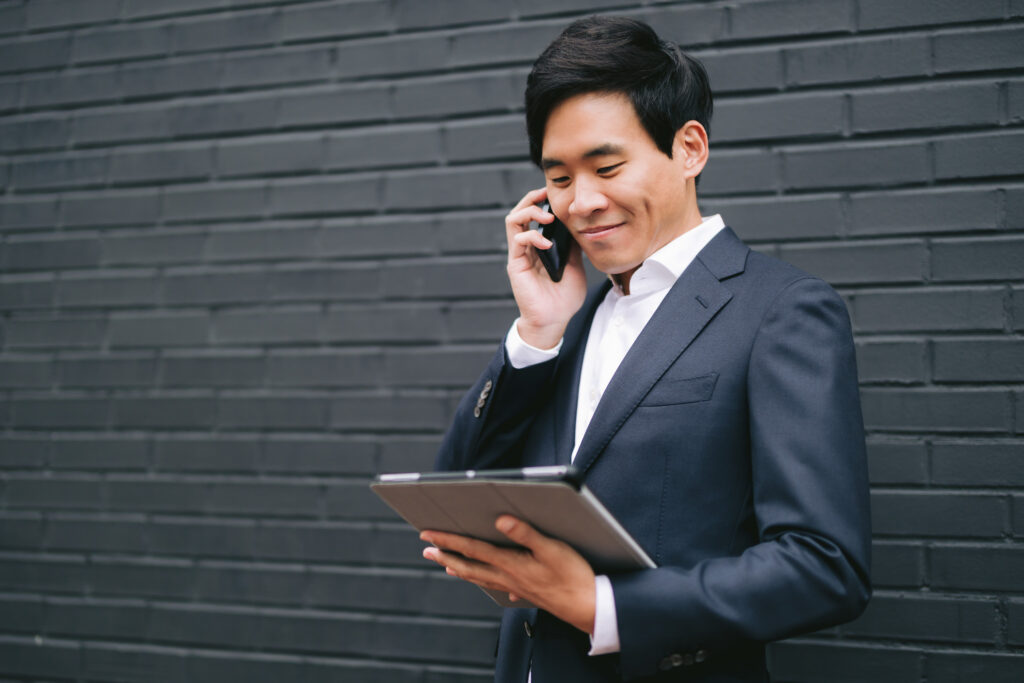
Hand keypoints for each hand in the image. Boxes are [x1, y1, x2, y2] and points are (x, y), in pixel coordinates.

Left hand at [421, 515, 595, 633]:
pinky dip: (482, 580)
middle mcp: (507, 576)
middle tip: (426, 549)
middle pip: (469, 565)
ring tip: (446, 564)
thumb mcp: (552, 549)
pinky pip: (495, 585)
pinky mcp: (524, 591)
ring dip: (459, 568)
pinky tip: (484, 581)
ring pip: (479, 577)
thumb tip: (500, 520)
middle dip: (446, 555)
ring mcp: (515, 586)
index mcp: (511, 563)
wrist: (588, 607)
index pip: (472, 549)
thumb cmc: (573, 576)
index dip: (448, 540)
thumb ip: (526, 533)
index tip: (428, 534)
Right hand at [505, 188, 586, 349]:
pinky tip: (547, 244)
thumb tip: (582, 225)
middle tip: (546, 194)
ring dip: (529, 211)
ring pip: (513, 220)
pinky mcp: (516, 264)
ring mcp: (520, 254)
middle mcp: (527, 247)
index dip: (542, 201)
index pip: (534, 215)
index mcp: (540, 245)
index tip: (557, 194)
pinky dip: (533, 235)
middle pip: (520, 211)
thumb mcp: (576, 265)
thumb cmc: (564, 298)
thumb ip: (574, 246)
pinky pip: (518, 240)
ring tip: (547, 216)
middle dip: (532, 198)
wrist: (554, 320)